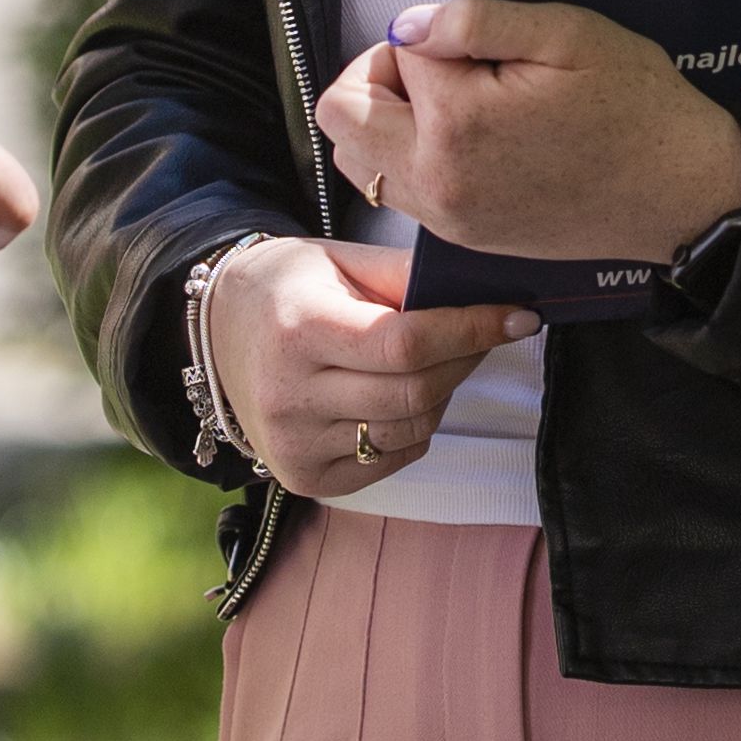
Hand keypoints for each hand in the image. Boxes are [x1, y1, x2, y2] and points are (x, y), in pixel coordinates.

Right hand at [207, 234, 533, 498]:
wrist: (220, 332)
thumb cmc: (291, 287)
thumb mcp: (342, 260)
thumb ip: (408, 276)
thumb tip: (488, 288)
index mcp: (299, 330)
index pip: (406, 344)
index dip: (472, 330)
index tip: (520, 316)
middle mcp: (290, 396)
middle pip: (415, 391)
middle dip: (467, 358)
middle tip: (490, 330)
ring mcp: (294, 446)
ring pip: (410, 428)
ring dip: (443, 393)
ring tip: (435, 359)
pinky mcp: (305, 479)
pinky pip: (392, 458)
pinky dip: (415, 426)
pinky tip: (400, 394)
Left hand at [312, 0, 740, 267]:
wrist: (684, 195)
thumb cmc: (639, 108)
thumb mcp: (570, 34)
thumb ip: (476, 21)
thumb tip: (407, 25)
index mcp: (457, 121)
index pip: (397, 46)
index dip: (435, 30)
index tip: (486, 43)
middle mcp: (436, 177)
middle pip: (341, 112)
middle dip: (378, 73)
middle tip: (440, 63)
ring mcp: (445, 215)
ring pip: (355, 157)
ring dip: (384, 119)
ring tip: (448, 101)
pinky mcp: (461, 235)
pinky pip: (394, 190)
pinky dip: (408, 156)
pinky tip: (466, 137)